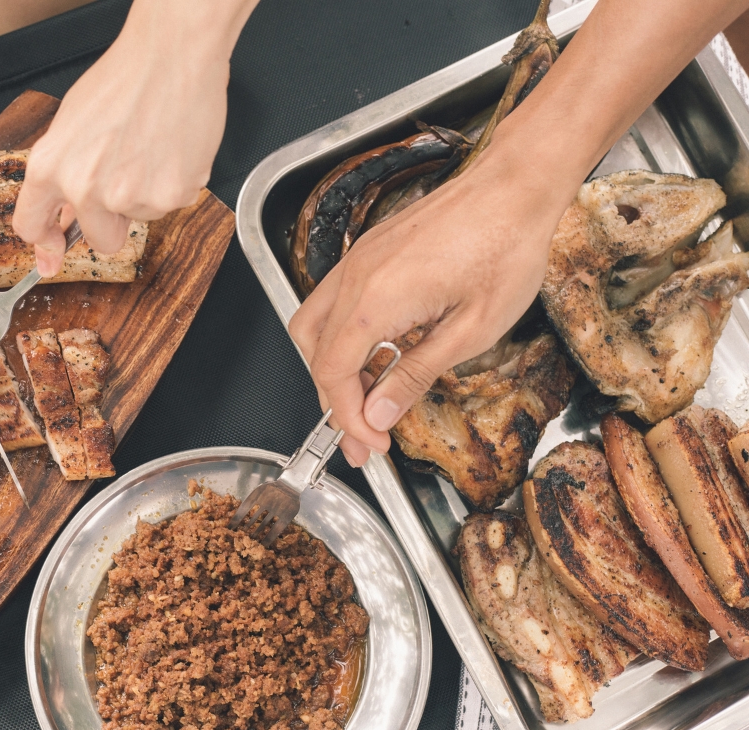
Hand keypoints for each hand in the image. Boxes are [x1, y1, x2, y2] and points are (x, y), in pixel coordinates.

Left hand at [12, 0, 255, 274]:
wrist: (171, 55)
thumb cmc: (124, 79)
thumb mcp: (72, 124)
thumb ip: (62, 174)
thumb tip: (61, 218)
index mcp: (50, 166)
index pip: (30, 225)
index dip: (45, 244)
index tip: (53, 253)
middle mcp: (84, 187)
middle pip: (100, 239)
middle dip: (115, 220)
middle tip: (129, 178)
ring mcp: (126, 195)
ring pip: (141, 218)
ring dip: (148, 193)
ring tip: (152, 147)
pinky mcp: (168, 196)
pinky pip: (172, 205)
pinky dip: (176, 183)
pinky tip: (173, 149)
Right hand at [289, 143, 568, 466]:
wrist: (514, 186)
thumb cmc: (505, 246)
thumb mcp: (472, 331)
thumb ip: (415, 375)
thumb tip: (379, 414)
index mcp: (376, 302)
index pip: (333, 374)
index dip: (348, 418)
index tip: (372, 443)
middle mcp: (355, 278)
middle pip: (314, 353)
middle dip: (335, 399)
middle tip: (364, 433)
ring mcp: (358, 261)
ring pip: (315, 326)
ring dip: (334, 367)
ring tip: (368, 396)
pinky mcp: (369, 252)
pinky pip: (336, 302)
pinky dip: (346, 337)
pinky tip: (381, 353)